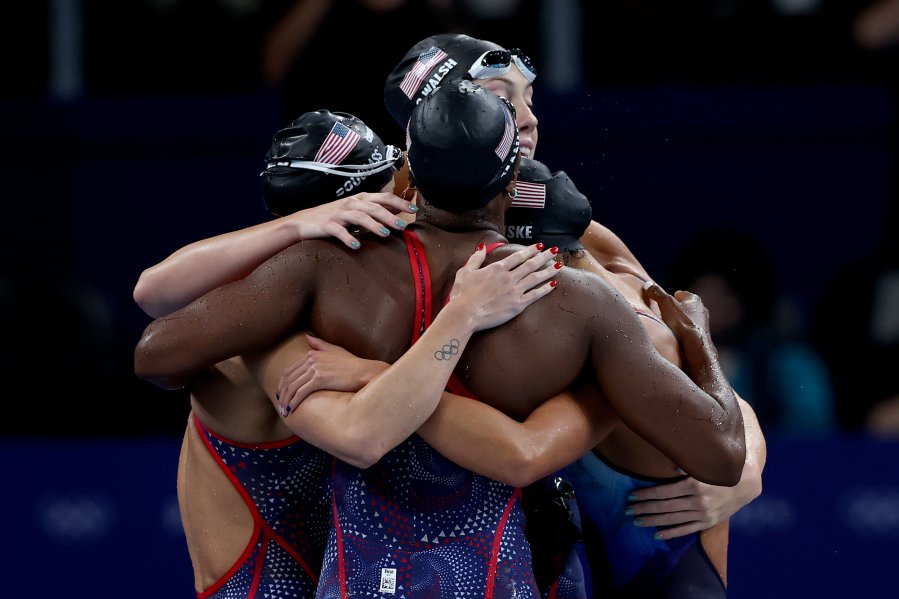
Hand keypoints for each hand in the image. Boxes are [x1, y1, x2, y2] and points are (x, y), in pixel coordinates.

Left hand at [276, 334, 388, 416]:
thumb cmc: (353, 364)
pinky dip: (294, 402)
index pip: (289, 370)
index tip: (280, 394)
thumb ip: (320, 344)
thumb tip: (307, 336)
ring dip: (286, 400)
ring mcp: (315, 368)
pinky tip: (292, 409)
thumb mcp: (335, 350)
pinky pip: (301, 392)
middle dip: (282, 394)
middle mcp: (311, 359)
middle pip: (289, 379)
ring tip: (285, 411)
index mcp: (312, 353)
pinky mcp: (319, 379)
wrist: (365, 372)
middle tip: (280, 405)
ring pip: (293, 387)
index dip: (282, 384)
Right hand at [291, 191, 417, 248]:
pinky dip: (348, 238)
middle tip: (402, 225)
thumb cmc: (335, 217)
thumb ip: (375, 210)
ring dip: (373, 225)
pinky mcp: (327, 224)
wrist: (304, 222)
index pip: (383, 197)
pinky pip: (339, 231)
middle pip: (373, 207)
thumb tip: (398, 210)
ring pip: (359, 216)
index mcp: (360, 199)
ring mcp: (338, 213)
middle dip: (389, 215)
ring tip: (385, 234)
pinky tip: (357, 246)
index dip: (399, 202)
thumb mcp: (356, 210)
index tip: (414, 210)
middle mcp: (350, 203)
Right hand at [446, 243, 558, 331]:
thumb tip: (481, 247)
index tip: (540, 246)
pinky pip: (535, 295)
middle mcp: (509, 277)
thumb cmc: (462, 294)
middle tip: (554, 250)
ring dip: (549, 270)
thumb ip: (475, 258)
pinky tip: (553, 284)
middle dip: (545, 256)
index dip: (531, 250)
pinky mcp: (518, 305)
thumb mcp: (465, 272)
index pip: (518, 256)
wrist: (465, 314)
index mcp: (497, 268)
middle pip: (531, 264)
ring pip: (536, 277)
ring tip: (559, 265)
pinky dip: (545, 288)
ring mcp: (515, 291)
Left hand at [627, 475, 755, 539]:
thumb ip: (686, 465)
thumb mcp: (704, 464)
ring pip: (673, 519)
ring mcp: (703, 514)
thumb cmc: (720, 469)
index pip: (664, 491)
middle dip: (645, 508)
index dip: (646, 494)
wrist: (745, 484)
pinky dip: (671, 533)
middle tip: (628, 510)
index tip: (632, 496)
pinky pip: (686, 529)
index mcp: (695, 485)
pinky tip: (657, 534)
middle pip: (665, 506)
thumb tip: (669, 467)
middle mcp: (698, 501)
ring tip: (637, 521)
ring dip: (653, 520)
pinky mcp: (707, 522)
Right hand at [640, 282, 710, 341]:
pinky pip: (691, 330)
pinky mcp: (703, 336)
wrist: (696, 346)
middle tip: (666, 313)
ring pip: (690, 318)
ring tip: (671, 326)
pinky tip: (678, 336)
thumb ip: (657, 293)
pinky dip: (685, 331)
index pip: (682, 294)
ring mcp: (704, 323)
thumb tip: (648, 285)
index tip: (665, 300)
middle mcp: (702, 310)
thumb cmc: (682, 323)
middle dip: (678, 309)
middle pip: (686, 306)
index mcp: (694, 299)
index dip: (672, 296)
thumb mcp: (666, 304)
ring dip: (682, 321)